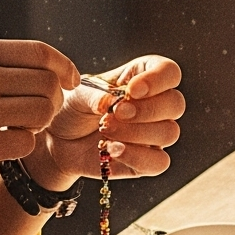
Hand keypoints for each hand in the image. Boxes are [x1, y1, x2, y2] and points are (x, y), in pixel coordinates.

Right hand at [0, 38, 77, 195]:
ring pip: (43, 113)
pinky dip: (19, 147)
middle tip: (31, 115)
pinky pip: (26, 143)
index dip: (64, 67)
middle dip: (50, 101)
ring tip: (12, 129)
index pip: (40, 52)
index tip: (71, 81)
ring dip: (36, 125)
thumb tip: (55, 69)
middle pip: (48, 84)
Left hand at [26, 56, 184, 190]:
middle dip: (146, 109)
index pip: (169, 72)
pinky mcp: (148, 160)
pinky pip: (159, 162)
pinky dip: (136, 156)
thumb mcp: (77, 94)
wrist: (59, 141)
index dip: (158, 80)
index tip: (131, 90)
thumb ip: (95, 95)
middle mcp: (155, 105)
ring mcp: (154, 134)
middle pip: (175, 104)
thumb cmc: (72, 109)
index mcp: (143, 78)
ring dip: (137, 132)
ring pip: (169, 133)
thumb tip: (110, 103)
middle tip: (115, 113)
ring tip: (105, 130)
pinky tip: (112, 150)